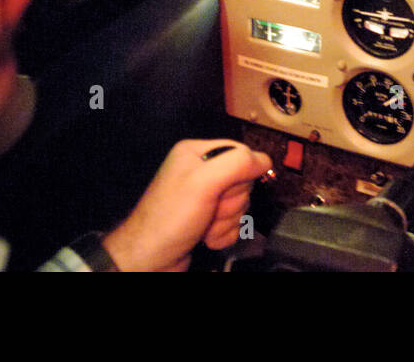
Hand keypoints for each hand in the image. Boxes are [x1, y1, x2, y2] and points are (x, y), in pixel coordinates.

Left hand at [102, 139, 271, 271]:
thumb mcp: (203, 183)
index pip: (240, 153)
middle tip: (210, 210)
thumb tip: (265, 161)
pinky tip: (207, 237)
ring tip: (205, 227)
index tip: (223, 189)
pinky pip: (233, 223)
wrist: (148, 260)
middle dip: (230, 202)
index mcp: (196, 153)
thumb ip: (237, 165)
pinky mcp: (206, 219)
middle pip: (242, 181)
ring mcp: (203, 198)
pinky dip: (224, 233)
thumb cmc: (170, 219)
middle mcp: (200, 172)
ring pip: (240, 204)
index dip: (241, 174)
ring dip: (226, 221)